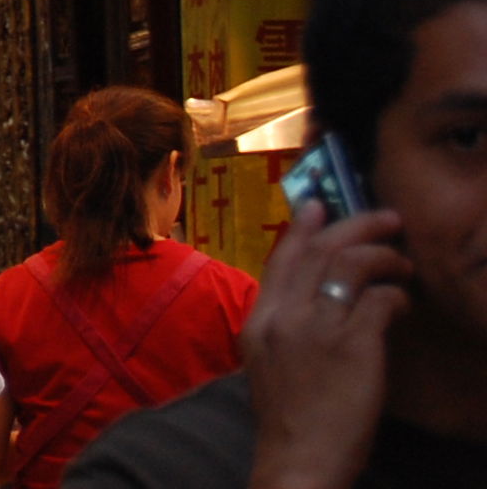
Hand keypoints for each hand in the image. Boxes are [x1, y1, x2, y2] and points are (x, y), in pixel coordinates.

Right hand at [243, 198, 410, 488]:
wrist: (298, 459)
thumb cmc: (287, 418)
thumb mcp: (266, 363)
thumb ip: (283, 326)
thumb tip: (314, 296)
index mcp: (260, 320)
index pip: (282, 258)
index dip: (304, 227)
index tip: (319, 204)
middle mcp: (284, 316)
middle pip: (319, 251)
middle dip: (355, 226)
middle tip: (386, 219)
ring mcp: (317, 329)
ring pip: (350, 265)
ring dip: (383, 256)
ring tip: (403, 263)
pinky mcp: (353, 347)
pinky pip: (378, 300)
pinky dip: (395, 294)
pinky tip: (404, 302)